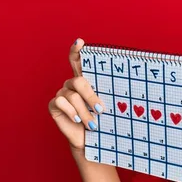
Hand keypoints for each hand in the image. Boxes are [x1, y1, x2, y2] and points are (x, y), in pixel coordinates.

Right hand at [48, 38, 105, 154]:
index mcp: (86, 80)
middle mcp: (72, 84)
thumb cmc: (103, 121)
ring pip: (73, 96)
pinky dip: (72, 112)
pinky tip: (77, 120)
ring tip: (92, 124)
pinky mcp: (54, 105)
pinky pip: (61, 103)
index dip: (77, 50)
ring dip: (85, 112)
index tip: (80, 42)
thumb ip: (109, 93)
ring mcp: (61, 93)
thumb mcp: (108, 105)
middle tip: (102, 110)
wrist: (91, 140)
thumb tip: (127, 85)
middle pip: (79, 81)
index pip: (78, 61)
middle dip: (91, 96)